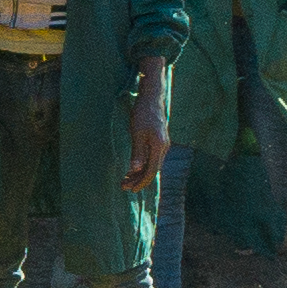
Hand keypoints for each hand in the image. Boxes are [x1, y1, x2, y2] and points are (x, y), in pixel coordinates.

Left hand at [123, 73, 169, 195]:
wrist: (152, 98)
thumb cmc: (143, 113)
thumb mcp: (137, 133)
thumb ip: (137, 152)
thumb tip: (136, 170)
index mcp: (159, 147)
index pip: (151, 171)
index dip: (141, 182)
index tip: (130, 189)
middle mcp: (163, 148)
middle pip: (152, 170)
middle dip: (138, 180)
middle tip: (123, 187)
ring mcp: (162, 145)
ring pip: (152, 165)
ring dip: (139, 174)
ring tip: (125, 180)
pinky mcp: (158, 141)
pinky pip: (151, 158)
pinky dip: (142, 165)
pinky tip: (133, 168)